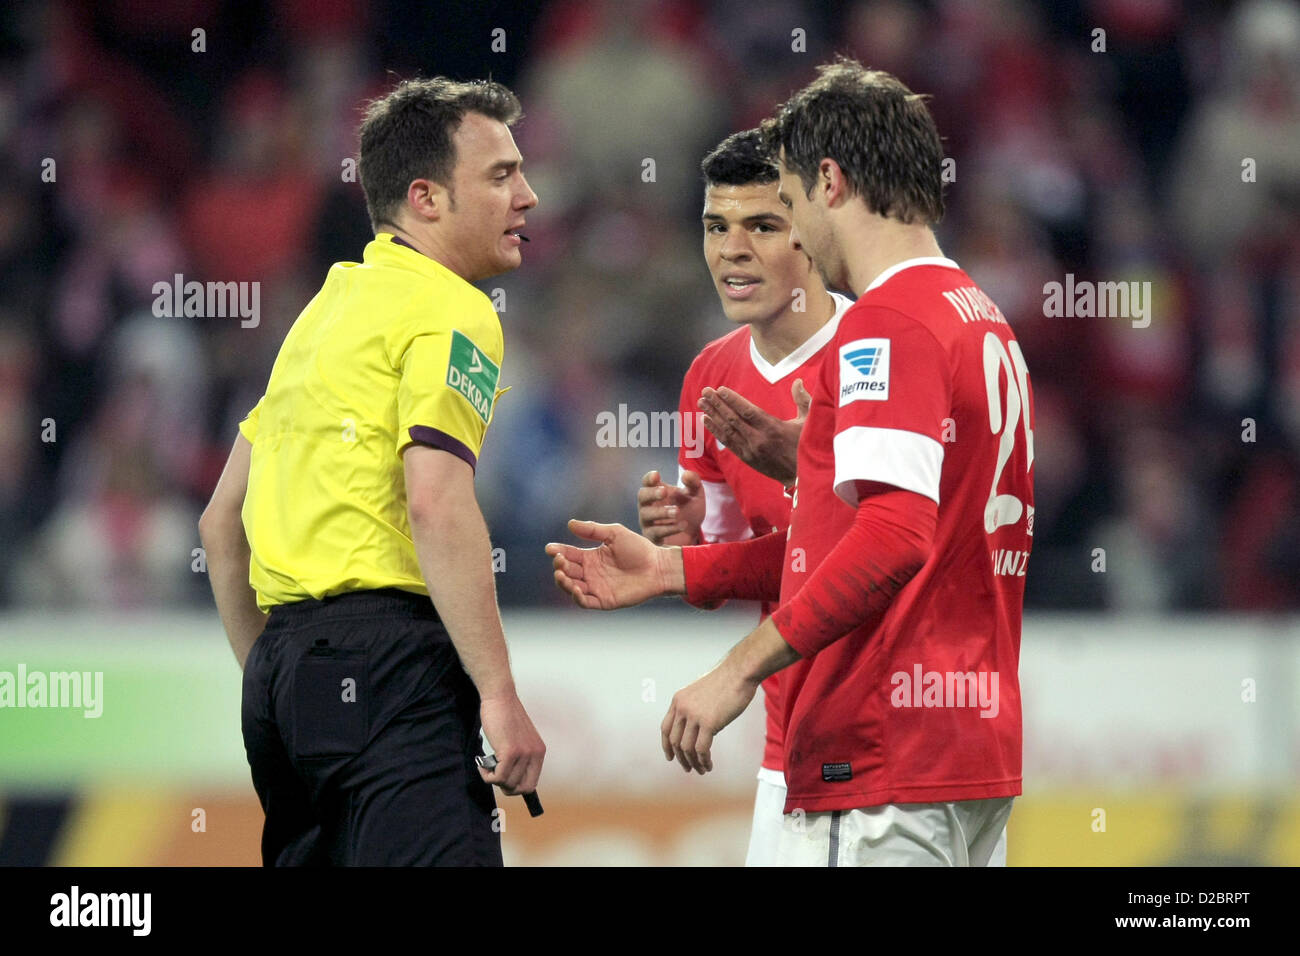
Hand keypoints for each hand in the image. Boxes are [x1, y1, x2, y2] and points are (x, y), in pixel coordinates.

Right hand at [478, 691, 544, 795]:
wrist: (499, 697)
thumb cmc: (504, 716)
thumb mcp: (520, 739)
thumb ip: (520, 757)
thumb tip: (511, 779)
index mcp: (539, 752)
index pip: (531, 784)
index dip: (516, 787)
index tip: (503, 781)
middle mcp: (535, 754)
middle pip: (521, 789)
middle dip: (505, 787)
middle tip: (493, 774)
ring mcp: (524, 754)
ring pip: (508, 784)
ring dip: (493, 778)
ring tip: (486, 764)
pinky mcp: (510, 751)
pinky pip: (498, 777)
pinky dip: (487, 775)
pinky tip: (481, 763)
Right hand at [545, 519, 683, 608]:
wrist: (658, 567)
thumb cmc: (639, 549)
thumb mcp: (614, 534)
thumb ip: (592, 530)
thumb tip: (570, 524)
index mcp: (591, 557)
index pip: (568, 554)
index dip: (558, 551)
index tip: (549, 548)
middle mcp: (590, 573)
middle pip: (567, 571)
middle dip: (559, 566)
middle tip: (559, 560)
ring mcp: (596, 588)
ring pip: (571, 587)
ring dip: (563, 582)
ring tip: (561, 574)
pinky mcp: (604, 600)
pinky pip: (585, 601)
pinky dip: (577, 597)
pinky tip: (575, 588)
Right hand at [636, 469, 704, 544]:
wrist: (692, 535)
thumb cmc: (689, 510)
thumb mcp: (695, 495)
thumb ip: (693, 482)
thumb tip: (686, 474)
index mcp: (657, 491)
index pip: (647, 482)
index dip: (649, 478)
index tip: (657, 475)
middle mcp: (648, 505)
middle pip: (642, 495)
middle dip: (652, 493)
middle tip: (664, 492)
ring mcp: (648, 522)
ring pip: (646, 515)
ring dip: (661, 512)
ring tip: (676, 511)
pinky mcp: (652, 537)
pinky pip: (656, 532)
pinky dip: (669, 528)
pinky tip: (683, 524)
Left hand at [661, 662, 757, 773]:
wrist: (740, 672)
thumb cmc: (727, 681)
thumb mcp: (702, 692)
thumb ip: (695, 707)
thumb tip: (697, 727)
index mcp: (678, 700)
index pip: (666, 728)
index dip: (667, 745)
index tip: (671, 757)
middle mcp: (682, 708)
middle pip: (675, 741)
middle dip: (681, 758)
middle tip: (689, 768)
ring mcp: (694, 715)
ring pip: (687, 748)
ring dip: (693, 763)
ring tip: (701, 770)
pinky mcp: (709, 723)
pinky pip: (701, 749)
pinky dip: (703, 760)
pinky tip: (709, 765)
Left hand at [698, 378, 809, 484]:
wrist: (802, 477)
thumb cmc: (807, 446)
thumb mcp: (808, 422)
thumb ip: (803, 400)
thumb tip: (798, 382)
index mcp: (773, 428)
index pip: (748, 411)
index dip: (732, 400)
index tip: (719, 390)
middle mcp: (759, 439)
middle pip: (733, 419)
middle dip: (717, 404)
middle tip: (704, 391)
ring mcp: (751, 450)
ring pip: (728, 430)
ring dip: (713, 415)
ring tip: (701, 403)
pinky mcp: (747, 458)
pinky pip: (728, 442)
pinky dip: (716, 431)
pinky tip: (706, 421)